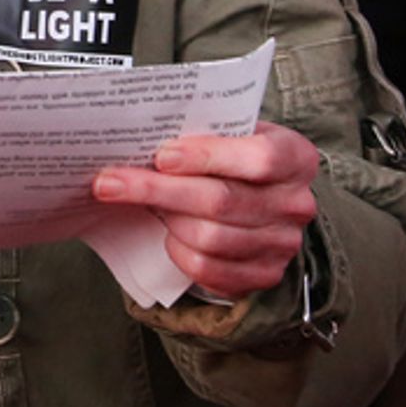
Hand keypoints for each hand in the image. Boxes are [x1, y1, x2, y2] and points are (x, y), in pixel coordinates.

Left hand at [92, 121, 318, 298]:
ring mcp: (282, 244)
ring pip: (210, 238)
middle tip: (109, 183)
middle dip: (158, 191)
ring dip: (167, 220)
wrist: (264, 197)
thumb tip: (142, 135)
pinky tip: (167, 233)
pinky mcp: (263, 275)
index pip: (258, 159)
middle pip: (222, 201)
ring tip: (141, 203)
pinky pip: (209, 270)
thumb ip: (204, 131)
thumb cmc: (238, 156)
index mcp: (295, 157)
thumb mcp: (234, 132)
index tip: (161, 156)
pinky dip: (179, 251)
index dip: (207, 157)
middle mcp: (295, 204)